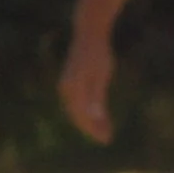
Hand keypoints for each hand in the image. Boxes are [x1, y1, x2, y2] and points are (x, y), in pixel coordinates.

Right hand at [59, 27, 115, 143]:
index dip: (94, 130)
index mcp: (72, 89)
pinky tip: (99, 116)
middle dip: (93, 128)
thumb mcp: (101, 76)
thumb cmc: (98, 53)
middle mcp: (66, 90)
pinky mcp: (69, 84)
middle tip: (108, 138)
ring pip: (77, 111)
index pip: (82, 117)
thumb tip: (94, 117)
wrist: (89, 33)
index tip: (106, 139)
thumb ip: (96, 97)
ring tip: (106, 130)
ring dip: (90, 122)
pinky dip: (87, 112)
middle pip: (78, 116)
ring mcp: (66, 87)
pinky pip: (77, 104)